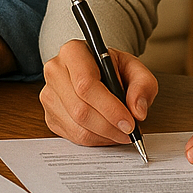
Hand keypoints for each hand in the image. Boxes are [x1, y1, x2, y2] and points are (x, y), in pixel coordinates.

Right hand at [40, 39, 157, 146]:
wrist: (97, 70)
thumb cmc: (112, 67)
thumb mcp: (134, 68)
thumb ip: (142, 85)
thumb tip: (137, 111)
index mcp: (73, 52)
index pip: (86, 84)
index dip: (109, 108)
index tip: (129, 122)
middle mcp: (56, 71)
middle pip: (80, 109)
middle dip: (109, 126)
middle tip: (129, 131)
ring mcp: (49, 95)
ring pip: (77, 126)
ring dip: (104, 135)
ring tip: (121, 132)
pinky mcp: (50, 115)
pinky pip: (73, 136)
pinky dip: (95, 139)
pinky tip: (107, 132)